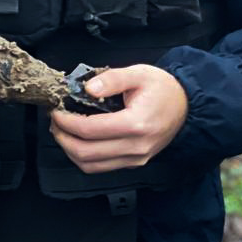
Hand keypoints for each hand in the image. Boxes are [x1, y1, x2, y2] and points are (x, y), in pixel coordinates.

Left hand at [49, 64, 187, 173]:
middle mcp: (136, 147)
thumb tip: (87, 89)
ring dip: (70, 150)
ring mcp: (136, 158)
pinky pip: (102, 167)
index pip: (90, 130)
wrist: (186, 105)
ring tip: (62, 130)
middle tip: (54, 121)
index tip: (56, 110)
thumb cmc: (162, 88)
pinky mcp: (135, 162)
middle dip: (63, 138)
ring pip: (92, 166)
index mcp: (136, 124)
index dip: (66, 122)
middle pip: (86, 154)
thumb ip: (111, 79)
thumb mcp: (137, 73)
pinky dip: (84, 156)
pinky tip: (79, 139)